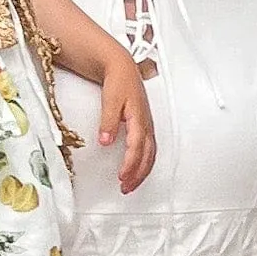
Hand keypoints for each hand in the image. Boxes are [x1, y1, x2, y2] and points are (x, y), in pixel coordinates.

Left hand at [97, 48, 156, 191]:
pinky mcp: (145, 126)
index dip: (130, 164)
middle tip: (126, 188)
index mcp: (139, 118)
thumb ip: (108, 121)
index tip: (121, 177)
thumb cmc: (117, 81)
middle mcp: (146, 124)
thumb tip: (105, 141)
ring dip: (142, 172)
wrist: (122, 67)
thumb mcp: (110, 100)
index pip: (137, 147)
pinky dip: (144, 163)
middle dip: (138, 174)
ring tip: (130, 185)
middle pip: (147, 156)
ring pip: (150, 155)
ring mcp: (148, 126)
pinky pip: (149, 149)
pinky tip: (136, 170)